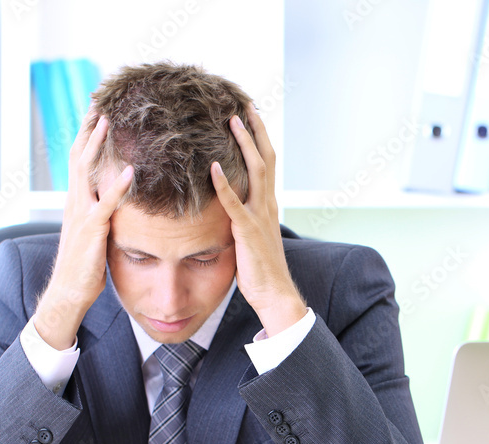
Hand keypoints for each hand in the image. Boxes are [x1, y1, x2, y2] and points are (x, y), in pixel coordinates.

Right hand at [34, 108, 134, 349]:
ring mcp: (82, 214)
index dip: (87, 134)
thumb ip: (104, 210)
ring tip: (109, 122)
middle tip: (100, 101)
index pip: (79, 158)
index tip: (98, 111)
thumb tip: (120, 196)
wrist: (69, 291)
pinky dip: (118, 187)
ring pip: (86, 172)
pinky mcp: (92, 230)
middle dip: (89, 128)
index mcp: (76, 200)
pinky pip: (106, 204)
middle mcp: (75, 201)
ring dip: (97, 146)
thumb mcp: (95, 230)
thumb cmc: (85, 265)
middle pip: (79, 155)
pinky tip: (130, 171)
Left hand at [211, 103, 305, 336]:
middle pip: (265, 158)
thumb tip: (229, 208)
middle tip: (244, 104)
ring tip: (232, 121)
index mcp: (268, 205)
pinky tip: (213, 167)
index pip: (266, 163)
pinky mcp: (247, 231)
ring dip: (244, 144)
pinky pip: (235, 203)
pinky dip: (224, 184)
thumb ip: (243, 218)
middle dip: (255, 130)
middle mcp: (267, 204)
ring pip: (255, 171)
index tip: (250, 115)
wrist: (274, 293)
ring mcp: (259, 216)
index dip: (259, 138)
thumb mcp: (252, 237)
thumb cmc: (261, 269)